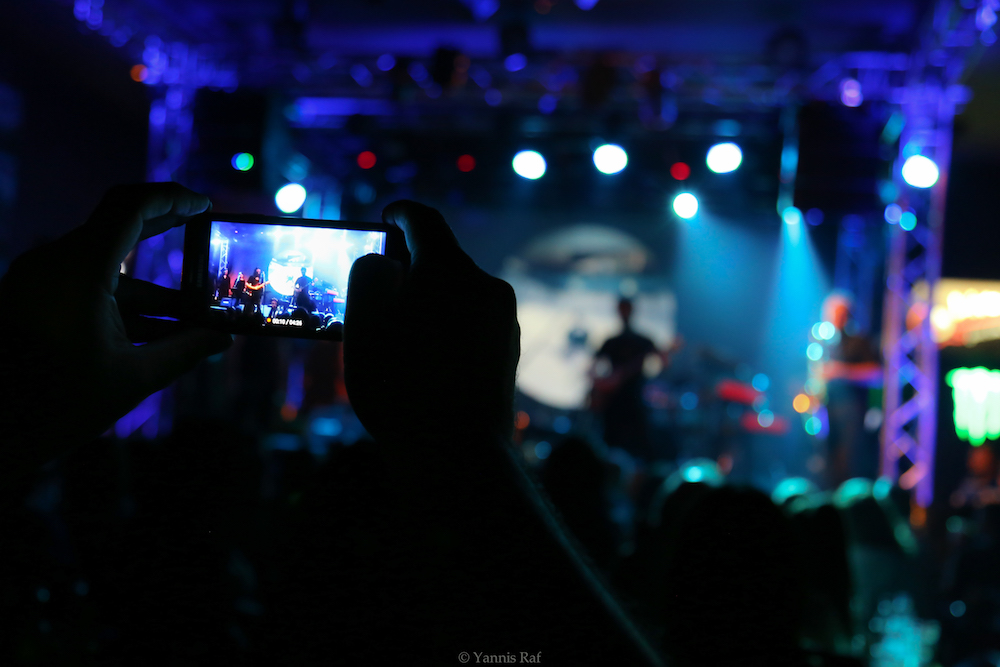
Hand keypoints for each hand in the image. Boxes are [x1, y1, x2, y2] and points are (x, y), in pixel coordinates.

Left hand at [0, 183, 231, 483]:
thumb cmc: (57, 403)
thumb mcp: (133, 377)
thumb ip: (184, 351)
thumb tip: (223, 341)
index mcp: (80, 269)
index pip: (131, 208)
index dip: (172, 199)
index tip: (205, 206)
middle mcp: (57, 263)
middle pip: (120, 227)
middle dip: (166, 228)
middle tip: (204, 226)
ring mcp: (44, 280)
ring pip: (109, 269)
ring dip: (152, 291)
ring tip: (196, 319)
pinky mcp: (38, 299)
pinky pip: (89, 287)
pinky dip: (125, 304)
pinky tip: (160, 334)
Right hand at [343, 201, 518, 458]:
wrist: (457, 455)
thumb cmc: (401, 387)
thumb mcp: (364, 324)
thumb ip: (370, 275)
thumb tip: (388, 262)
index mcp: (450, 269)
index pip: (423, 220)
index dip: (399, 214)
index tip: (385, 219)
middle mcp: (486, 285)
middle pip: (443, 260)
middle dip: (410, 267)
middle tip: (379, 290)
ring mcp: (504, 320)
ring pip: (458, 293)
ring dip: (430, 300)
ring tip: (398, 334)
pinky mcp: (509, 350)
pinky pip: (472, 321)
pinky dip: (448, 326)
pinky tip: (426, 360)